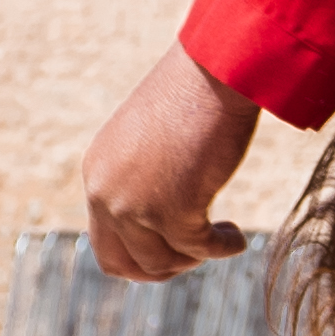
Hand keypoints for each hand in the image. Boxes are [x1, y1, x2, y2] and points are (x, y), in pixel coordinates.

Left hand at [81, 45, 260, 281]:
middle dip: (161, 268)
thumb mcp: (152, 136)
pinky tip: (237, 239)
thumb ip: (145, 173)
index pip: (105, 239)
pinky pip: (198, 248)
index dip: (140, 252)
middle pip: (123, 263)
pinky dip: (221, 249)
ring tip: (222, 237)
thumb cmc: (196, 88)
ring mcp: (134, 205)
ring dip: (194, 259)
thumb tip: (164, 207)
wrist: (217, 67)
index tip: (176, 243)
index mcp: (97, 172)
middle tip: (196, 253)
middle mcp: (105, 192)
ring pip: (160, 262)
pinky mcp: (171, 209)